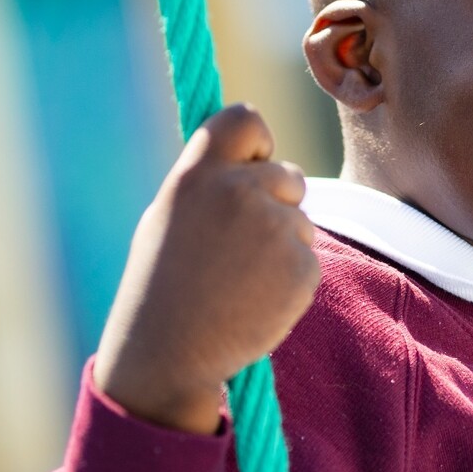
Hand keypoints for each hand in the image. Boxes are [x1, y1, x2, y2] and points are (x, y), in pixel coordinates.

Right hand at [94, 105, 318, 434]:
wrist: (170, 353)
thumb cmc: (163, 284)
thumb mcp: (169, 216)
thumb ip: (212, 181)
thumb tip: (256, 156)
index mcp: (198, 174)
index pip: (246, 118)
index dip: (257, 141)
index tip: (250, 165)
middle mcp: (238, 192)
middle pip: (289, 174)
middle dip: (276, 203)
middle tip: (237, 247)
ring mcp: (274, 229)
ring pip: (301, 221)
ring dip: (282, 245)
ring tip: (238, 279)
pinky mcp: (301, 267)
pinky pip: (308, 259)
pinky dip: (290, 279)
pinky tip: (255, 299)